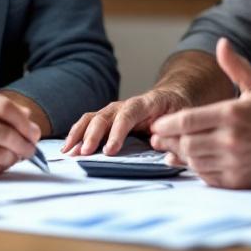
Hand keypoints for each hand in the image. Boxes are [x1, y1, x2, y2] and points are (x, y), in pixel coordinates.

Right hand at [62, 87, 192, 155]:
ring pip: (93, 118)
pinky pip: (88, 123)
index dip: (117, 132)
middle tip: (85, 153)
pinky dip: (77, 134)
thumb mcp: (182, 121)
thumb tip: (163, 149)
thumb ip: (174, 134)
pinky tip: (68, 147)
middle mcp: (126, 104)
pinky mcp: (108, 118)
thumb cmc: (177, 112)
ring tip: (69, 151)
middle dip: (93, 135)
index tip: (110, 150)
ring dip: (79, 134)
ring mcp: (115, 110)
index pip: (128, 114)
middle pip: (105, 116)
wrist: (172, 97)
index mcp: (148, 103)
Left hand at [149, 38, 250, 188]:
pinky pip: (205, 176)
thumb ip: (236, 66)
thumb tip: (221, 43)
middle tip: (157, 139)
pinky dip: (195, 169)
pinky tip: (191, 161)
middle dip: (167, 141)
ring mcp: (234, 162)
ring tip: (173, 148)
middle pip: (185, 143)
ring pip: (193, 161)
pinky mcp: (237, 180)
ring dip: (179, 155)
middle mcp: (231, 140)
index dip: (166, 125)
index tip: (157, 124)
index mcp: (232, 114)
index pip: (186, 121)